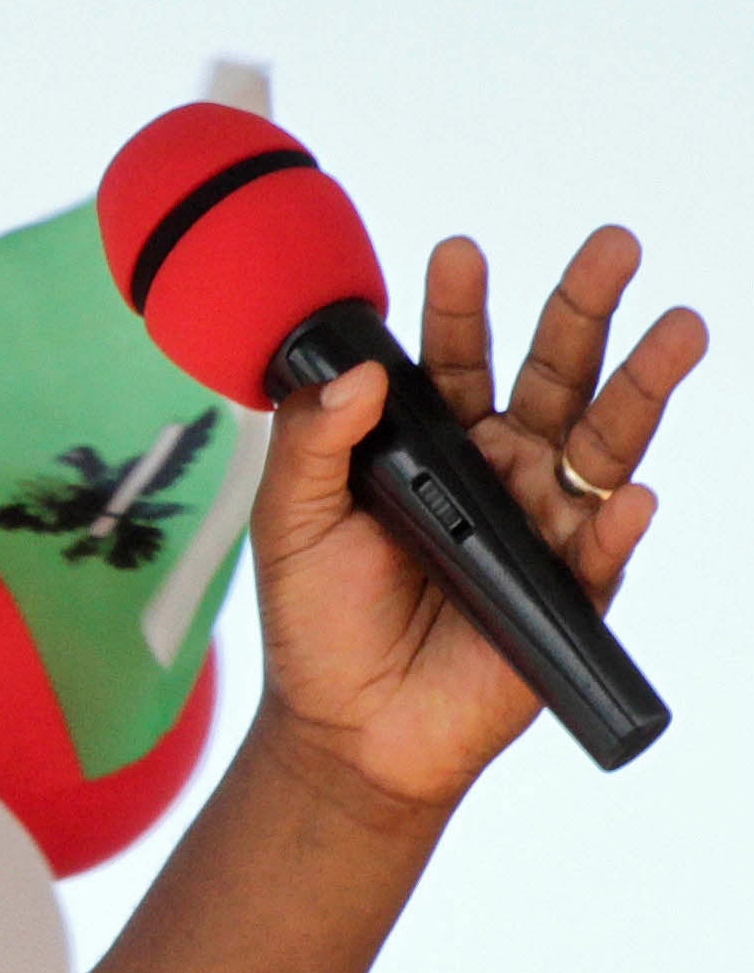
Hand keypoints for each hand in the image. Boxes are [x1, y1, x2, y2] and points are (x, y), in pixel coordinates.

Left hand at [245, 227, 700, 813]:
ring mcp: (544, 525)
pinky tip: (632, 494)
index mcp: (437, 444)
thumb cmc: (319, 621)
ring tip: (680, 329)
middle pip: (557, 374)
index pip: (456, 359)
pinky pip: (603, 549)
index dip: (460, 308)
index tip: (457, 252)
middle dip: (585, 308)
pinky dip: (618, 524)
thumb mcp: (292, 522)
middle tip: (615, 244)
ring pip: (606, 442)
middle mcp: (503, 469)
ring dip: (645, 385)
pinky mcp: (568, 592)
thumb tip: (362, 373)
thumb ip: (313, 444)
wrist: (345, 729)